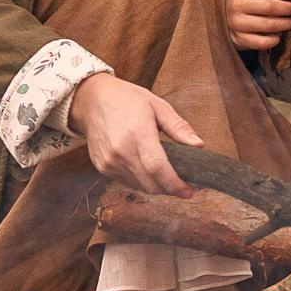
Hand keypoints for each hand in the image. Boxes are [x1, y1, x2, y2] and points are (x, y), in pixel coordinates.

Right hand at [67, 72, 200, 194]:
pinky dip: (141, 182)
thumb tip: (199, 145)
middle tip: (183, 188)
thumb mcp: (157, 106)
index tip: (188, 191)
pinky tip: (148, 172)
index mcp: (138, 133)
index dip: (174, 183)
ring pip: (139, 187)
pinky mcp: (102, 167)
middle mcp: (121, 150)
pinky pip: (126, 182)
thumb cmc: (126, 99)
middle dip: (169, 190)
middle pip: (149, 183)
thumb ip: (179, 128)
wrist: (92, 100)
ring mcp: (109, 161)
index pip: (157, 167)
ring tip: (167, 178)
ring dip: (156, 188)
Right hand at [224, 0, 290, 51]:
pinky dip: (275, 39)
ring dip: (287, 24)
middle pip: (270, 7)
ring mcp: (237, 24)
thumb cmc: (244, 2)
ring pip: (269, 25)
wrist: (221, 18)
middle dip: (289, 8)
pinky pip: (263, 42)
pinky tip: (280, 34)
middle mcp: (237, 5)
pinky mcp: (239, 40)